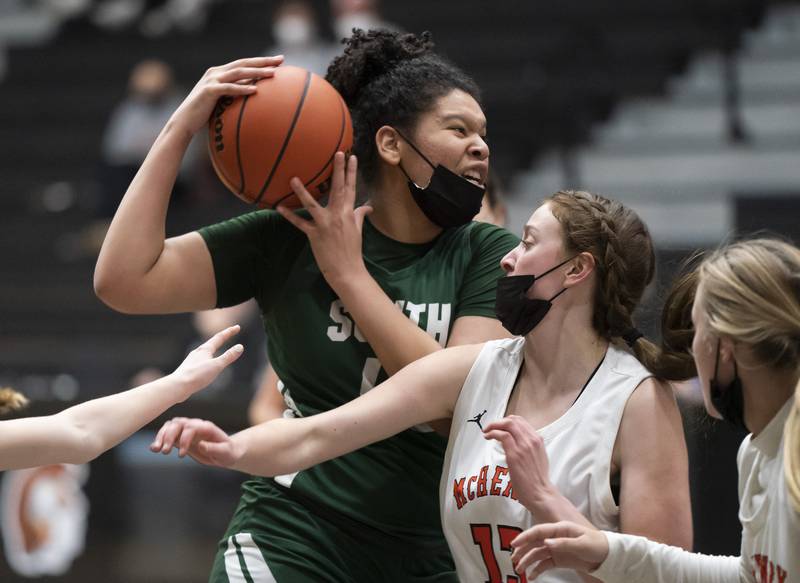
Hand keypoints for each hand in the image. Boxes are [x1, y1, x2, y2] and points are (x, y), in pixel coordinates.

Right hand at [149, 417, 242, 466]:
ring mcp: (187, 430)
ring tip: (156, 449)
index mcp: (206, 427)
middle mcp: (195, 426)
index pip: (191, 427)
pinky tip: (154, 448)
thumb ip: (214, 448)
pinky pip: (168, 434)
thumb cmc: (227, 452)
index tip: (182, 454)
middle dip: (169, 435)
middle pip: (178, 423)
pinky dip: (160, 439)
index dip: (184, 439)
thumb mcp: (225, 452)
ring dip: (161, 436)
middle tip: (165, 451)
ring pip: (171, 426)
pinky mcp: (181, 437)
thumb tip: (201, 445)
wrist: (225, 452)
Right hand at [169, 56, 282, 136]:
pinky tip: (255, 90)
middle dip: (263, 60)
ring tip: (273, 74)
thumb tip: (254, 99)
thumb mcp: (222, 102)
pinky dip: (242, 88)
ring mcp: (212, 80)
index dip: (261, 61)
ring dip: (257, 72)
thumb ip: (234, 96)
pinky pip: (229, 89)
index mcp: (220, 73)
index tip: (279, 61)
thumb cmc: (205, 114)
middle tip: (281, 60)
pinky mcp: (208, 91)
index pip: (244, 63)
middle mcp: (216, 72)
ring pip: (238, 72)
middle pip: (244, 63)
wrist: (184, 121)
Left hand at [171, 325, 243, 396]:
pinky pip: (201, 359)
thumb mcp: (217, 366)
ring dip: (213, 347)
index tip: (237, 327)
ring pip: (205, 351)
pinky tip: (204, 363)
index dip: (229, 332)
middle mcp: (198, 352)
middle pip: (212, 342)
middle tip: (229, 333)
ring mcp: (192, 360)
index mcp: (205, 349)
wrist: (177, 386)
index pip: (220, 337)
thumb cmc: (197, 375)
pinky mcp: (189, 369)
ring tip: (216, 346)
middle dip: (221, 338)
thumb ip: (228, 356)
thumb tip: (240, 347)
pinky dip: (208, 357)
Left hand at [276, 152, 372, 288]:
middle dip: (338, 170)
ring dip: (302, 191)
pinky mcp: (313, 234)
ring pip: (312, 205)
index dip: (351, 172)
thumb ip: (360, 216)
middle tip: (338, 153)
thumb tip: (368, 207)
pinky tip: (279, 207)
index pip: (351, 189)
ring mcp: (325, 224)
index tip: (352, 157)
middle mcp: (337, 216)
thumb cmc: (352, 251)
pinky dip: (289, 216)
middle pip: (338, 189)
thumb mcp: (358, 231)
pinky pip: (300, 223)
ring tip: (293, 178)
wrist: (347, 271)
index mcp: (349, 214)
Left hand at [483, 415, 555, 516]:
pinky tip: (488, 437)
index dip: (508, 421)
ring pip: (508, 424)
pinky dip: (493, 433)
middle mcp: (532, 440)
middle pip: (513, 420)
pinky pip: (502, 435)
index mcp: (538, 440)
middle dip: (499, 421)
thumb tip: (516, 442)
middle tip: (491, 427)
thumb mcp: (538, 457)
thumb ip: (529, 447)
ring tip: (487, 431)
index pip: (521, 421)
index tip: (500, 426)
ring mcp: (524, 446)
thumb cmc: (538, 480)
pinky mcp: (515, 455)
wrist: (541, 493)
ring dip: (494, 425)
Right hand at [509, 521, 608, 578]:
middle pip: (534, 543)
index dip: (525, 536)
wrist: (607, 556)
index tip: (514, 544)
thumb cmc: (596, 545)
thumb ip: (564, 543)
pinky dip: (537, 569)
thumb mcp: (582, 544)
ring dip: (527, 560)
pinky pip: (544, 564)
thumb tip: (546, 542)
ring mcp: (556, 548)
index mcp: (560, 529)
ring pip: (537, 554)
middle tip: (513, 559)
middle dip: (523, 550)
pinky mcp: (558, 559)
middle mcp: (555, 537)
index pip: (539, 531)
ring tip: (519, 570)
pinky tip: (531, 576)